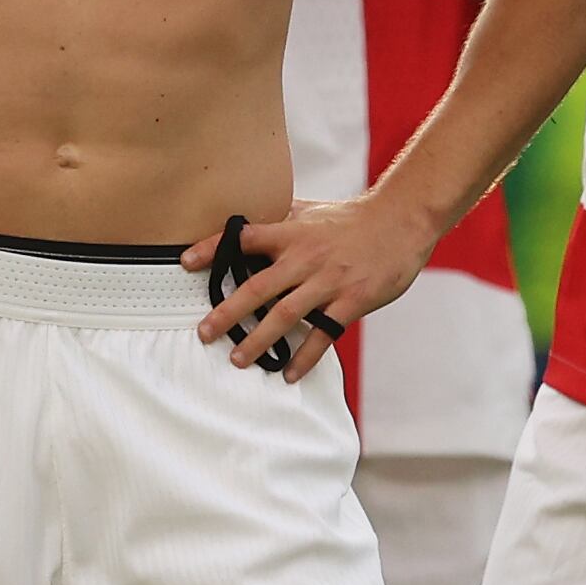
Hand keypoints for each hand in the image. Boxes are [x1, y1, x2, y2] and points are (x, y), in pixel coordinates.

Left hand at [189, 195, 431, 380]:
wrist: (401, 220)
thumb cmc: (353, 218)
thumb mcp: (312, 211)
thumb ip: (281, 220)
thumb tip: (247, 223)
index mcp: (292, 233)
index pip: (244, 239)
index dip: (213, 249)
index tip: (184, 263)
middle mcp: (305, 258)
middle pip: (257, 287)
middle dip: (228, 313)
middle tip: (204, 333)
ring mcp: (328, 281)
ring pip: (285, 315)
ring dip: (259, 340)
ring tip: (238, 359)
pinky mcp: (352, 301)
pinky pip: (323, 334)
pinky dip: (305, 357)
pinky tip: (290, 374)